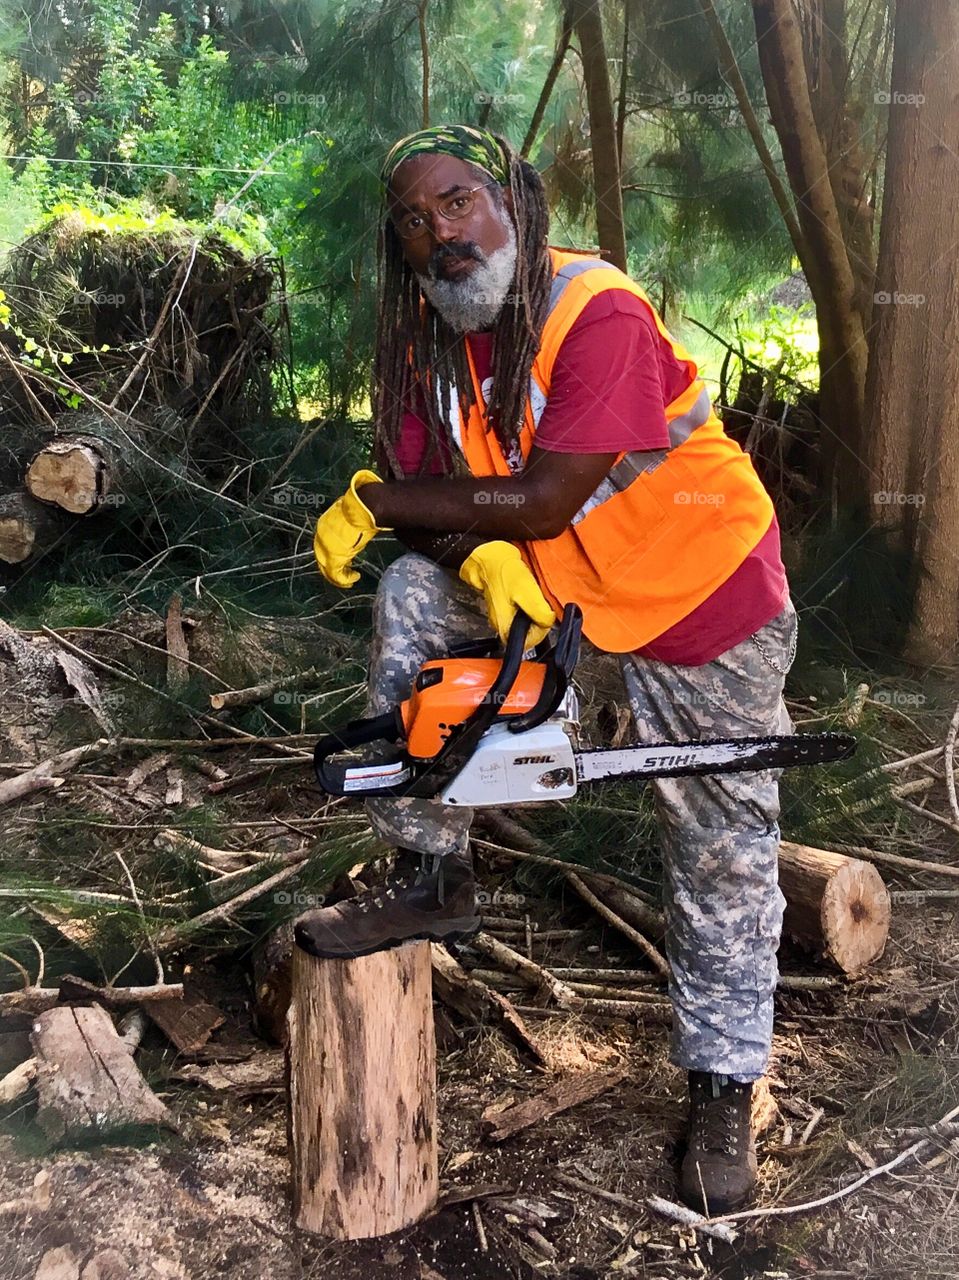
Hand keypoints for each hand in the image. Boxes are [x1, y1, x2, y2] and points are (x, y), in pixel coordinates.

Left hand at [313, 470, 391, 586]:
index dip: (329, 554)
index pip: (322, 544)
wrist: (367, 508)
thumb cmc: (362, 509)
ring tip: (349, 579)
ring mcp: (327, 547)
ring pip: (327, 567)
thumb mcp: (350, 517)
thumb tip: (354, 527)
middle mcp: (322, 537)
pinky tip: (354, 577)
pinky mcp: (335, 557)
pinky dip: (344, 579)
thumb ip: (347, 525)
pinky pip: (336, 574)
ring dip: (338, 576)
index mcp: (324, 525)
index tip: (340, 559)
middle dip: (331, 568)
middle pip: (322, 557)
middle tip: (343, 574)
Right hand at [459, 541, 556, 647]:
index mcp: (505, 628)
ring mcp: (504, 617)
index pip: (532, 642)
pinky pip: (525, 612)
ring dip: (535, 610)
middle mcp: (503, 626)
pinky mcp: (507, 608)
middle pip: (530, 633)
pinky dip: (530, 604)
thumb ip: (540, 612)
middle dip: (539, 618)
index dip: (542, 627)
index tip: (543, 612)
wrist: (492, 559)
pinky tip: (527, 593)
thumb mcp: (527, 593)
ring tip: (531, 595)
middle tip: (537, 601)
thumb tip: (549, 621)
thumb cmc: (505, 573)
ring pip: (529, 622)